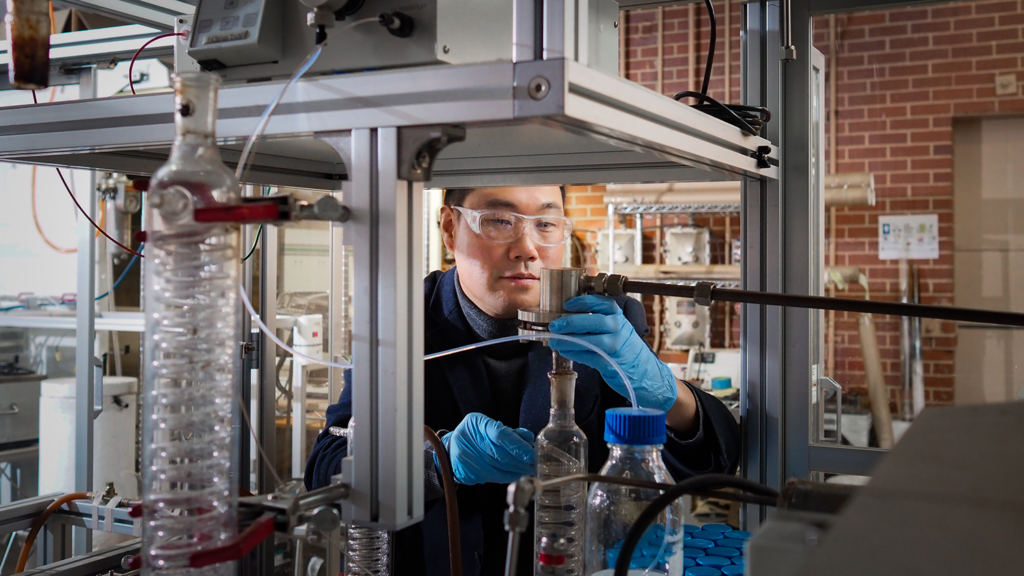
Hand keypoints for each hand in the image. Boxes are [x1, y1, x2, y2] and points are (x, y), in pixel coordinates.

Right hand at [437, 413, 535, 484]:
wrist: (450, 449)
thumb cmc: (474, 434)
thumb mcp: (488, 424)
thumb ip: (509, 431)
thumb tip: (529, 438)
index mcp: (476, 423)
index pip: (500, 435)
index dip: (517, 445)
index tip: (531, 454)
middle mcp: (470, 440)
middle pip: (501, 454)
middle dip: (521, 460)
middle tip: (535, 462)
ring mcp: (468, 458)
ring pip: (499, 467)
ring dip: (517, 469)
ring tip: (530, 468)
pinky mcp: (469, 473)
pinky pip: (494, 476)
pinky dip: (509, 475)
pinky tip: (518, 474)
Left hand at [548, 295, 677, 411]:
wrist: (646, 373)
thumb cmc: (627, 350)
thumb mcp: (617, 330)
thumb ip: (598, 323)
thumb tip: (567, 318)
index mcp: (619, 317)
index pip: (600, 303)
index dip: (581, 302)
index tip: (567, 305)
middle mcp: (619, 328)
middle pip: (591, 321)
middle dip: (569, 322)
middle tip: (554, 325)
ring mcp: (616, 346)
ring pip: (588, 340)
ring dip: (568, 340)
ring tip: (554, 340)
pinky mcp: (611, 362)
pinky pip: (589, 356)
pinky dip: (574, 353)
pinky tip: (565, 350)